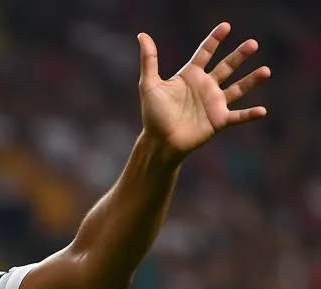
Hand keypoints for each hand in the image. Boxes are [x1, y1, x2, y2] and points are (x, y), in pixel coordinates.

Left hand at [138, 22, 269, 160]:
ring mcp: (214, 103)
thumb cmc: (153, 116)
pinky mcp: (218, 121)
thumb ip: (149, 60)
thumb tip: (142, 35)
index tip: (226, 26)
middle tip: (252, 44)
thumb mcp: (149, 85)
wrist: (159, 142)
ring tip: (266, 71)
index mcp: (191, 76)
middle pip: (227, 66)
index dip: (215, 39)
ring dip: (252, 80)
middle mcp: (205, 87)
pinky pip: (238, 117)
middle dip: (239, 55)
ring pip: (238, 88)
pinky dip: (250, 115)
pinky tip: (262, 111)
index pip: (205, 52)